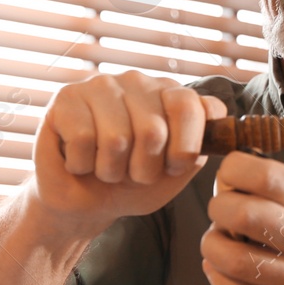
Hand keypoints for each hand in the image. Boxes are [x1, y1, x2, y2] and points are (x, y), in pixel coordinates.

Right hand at [30, 72, 225, 237]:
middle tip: (131, 173)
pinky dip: (81, 164)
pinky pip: (82, 139)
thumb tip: (216, 121)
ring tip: (104, 167)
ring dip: (110, 171)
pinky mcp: (67, 97)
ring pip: (116, 139)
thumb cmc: (131, 184)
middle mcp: (140, 83)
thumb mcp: (174, 174)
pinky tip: (80, 159)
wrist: (83, 201)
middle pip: (153, 131)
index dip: (184, 149)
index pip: (193, 107)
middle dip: (142, 170)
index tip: (172, 167)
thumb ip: (197, 148)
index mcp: (171, 96)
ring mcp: (102, 85)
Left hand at [199, 153, 283, 284]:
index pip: (266, 176)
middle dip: (218, 209)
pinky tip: (220, 270)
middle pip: (243, 215)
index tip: (227, 175)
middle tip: (219, 211)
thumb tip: (248, 174)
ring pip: (237, 260)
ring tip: (215, 243)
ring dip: (213, 248)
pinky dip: (222, 280)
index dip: (233, 170)